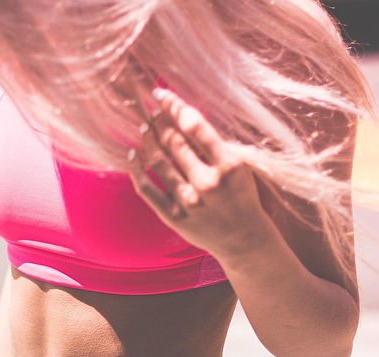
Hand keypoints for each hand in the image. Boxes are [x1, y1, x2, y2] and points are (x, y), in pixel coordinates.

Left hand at [128, 88, 278, 260]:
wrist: (245, 239)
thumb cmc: (242, 195)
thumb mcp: (240, 165)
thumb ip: (214, 143)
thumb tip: (182, 114)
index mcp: (229, 164)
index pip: (195, 126)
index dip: (174, 106)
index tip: (161, 94)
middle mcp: (208, 183)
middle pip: (174, 141)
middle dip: (159, 121)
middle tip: (153, 112)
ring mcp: (189, 202)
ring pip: (158, 161)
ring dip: (148, 140)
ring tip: (145, 129)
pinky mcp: (173, 217)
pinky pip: (146, 189)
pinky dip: (136, 169)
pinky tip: (133, 155)